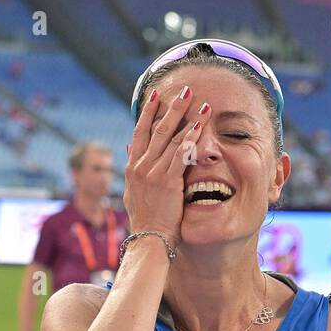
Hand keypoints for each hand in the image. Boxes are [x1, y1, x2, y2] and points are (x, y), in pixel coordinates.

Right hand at [123, 84, 207, 244]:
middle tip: (185, 90)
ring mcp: (153, 173)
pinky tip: (201, 125)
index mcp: (132, 168)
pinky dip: (191, 137)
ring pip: (170, 137)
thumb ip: (134, 170)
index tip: (156, 95)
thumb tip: (129, 148)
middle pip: (156, 129)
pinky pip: (181, 154)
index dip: (148, 112)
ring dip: (187, 117)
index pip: (139, 133)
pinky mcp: (167, 182)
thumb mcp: (133, 193)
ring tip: (201, 103)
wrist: (149, 240)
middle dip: (171, 107)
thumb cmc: (146, 221)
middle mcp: (140, 167)